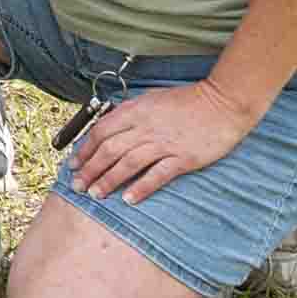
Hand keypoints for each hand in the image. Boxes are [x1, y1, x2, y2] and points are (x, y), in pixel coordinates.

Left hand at [64, 78, 257, 203]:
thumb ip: (131, 113)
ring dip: (109, 180)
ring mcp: (164, 144)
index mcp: (135, 111)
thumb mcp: (151, 98)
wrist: (222, 103)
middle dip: (90, 169)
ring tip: (96, 194)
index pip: (101, 132)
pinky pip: (157, 175)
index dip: (84, 150)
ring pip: (128, 164)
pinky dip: (141, 187)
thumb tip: (111, 127)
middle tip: (78, 185)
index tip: (74, 164)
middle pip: (109, 151)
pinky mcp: (182, 158)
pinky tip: (129, 199)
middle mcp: (145, 128)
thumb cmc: (187, 100)